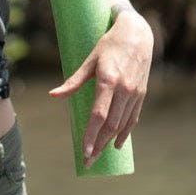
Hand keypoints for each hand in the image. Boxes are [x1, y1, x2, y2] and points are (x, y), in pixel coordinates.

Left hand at [49, 8, 152, 167]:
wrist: (137, 34)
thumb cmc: (109, 44)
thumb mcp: (89, 60)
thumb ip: (73, 80)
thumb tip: (53, 95)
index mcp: (108, 80)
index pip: (98, 115)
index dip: (91, 134)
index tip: (84, 151)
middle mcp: (124, 89)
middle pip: (110, 125)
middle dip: (98, 145)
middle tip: (88, 161)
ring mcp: (135, 93)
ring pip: (122, 125)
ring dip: (109, 142)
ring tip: (97, 155)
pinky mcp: (141, 94)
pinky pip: (133, 118)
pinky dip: (124, 133)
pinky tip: (116, 143)